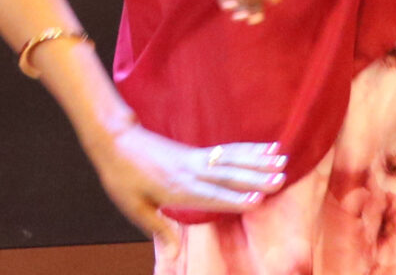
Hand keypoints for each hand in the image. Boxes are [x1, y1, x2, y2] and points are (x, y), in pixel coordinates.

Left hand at [83, 122, 285, 237]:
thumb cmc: (122, 177)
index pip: (210, 195)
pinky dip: (248, 149)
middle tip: (280, 179)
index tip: (258, 200)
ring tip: (280, 160)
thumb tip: (174, 255)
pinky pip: (226, 151)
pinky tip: (266, 147)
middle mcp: (190, 172)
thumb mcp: (134, 207)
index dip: (235, 198)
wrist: (115, 140)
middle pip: (227, 175)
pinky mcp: (196, 151)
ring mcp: (194, 159)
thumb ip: (158, 228)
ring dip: (257, 160)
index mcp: (175, 189)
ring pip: (231, 160)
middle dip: (256, 177)